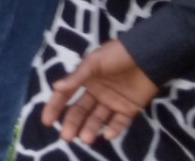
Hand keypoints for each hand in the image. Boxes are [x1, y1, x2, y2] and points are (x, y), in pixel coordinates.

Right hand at [41, 39, 158, 144]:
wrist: (148, 55)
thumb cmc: (117, 55)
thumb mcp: (94, 63)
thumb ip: (76, 77)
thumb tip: (56, 88)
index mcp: (85, 80)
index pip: (66, 96)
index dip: (55, 107)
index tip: (47, 122)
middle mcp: (96, 92)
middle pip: (80, 111)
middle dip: (72, 124)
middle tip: (67, 137)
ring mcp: (112, 101)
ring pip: (97, 119)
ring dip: (90, 129)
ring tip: (86, 138)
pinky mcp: (128, 108)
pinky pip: (119, 122)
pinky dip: (113, 129)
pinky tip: (108, 135)